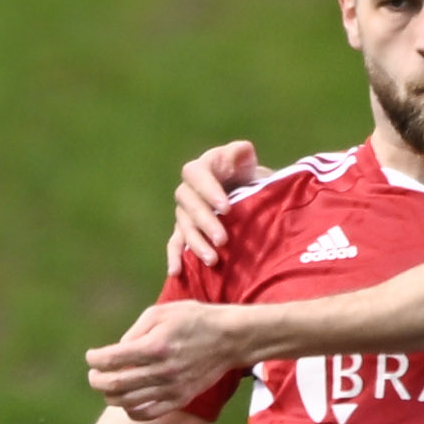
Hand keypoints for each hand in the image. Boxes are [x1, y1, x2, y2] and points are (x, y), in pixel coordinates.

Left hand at [86, 303, 244, 421]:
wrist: (230, 338)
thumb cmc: (194, 319)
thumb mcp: (161, 312)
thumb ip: (135, 331)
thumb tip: (116, 350)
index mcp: (154, 346)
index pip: (112, 359)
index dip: (95, 359)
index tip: (92, 357)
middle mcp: (161, 371)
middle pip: (115, 384)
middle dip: (97, 380)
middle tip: (94, 375)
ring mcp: (171, 388)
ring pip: (127, 402)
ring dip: (110, 396)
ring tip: (108, 386)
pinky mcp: (180, 399)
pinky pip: (147, 413)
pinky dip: (130, 410)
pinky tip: (127, 401)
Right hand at [167, 140, 263, 271]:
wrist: (248, 196)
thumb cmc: (248, 177)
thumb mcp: (247, 163)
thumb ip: (242, 154)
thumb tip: (241, 150)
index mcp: (202, 168)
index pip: (198, 175)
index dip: (208, 190)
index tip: (226, 208)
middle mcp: (189, 190)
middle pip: (189, 204)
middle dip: (205, 223)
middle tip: (223, 240)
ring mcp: (184, 213)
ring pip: (184, 227)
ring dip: (196, 243)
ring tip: (212, 260)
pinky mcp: (185, 232)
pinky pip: (175, 244)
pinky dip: (174, 257)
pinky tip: (175, 273)